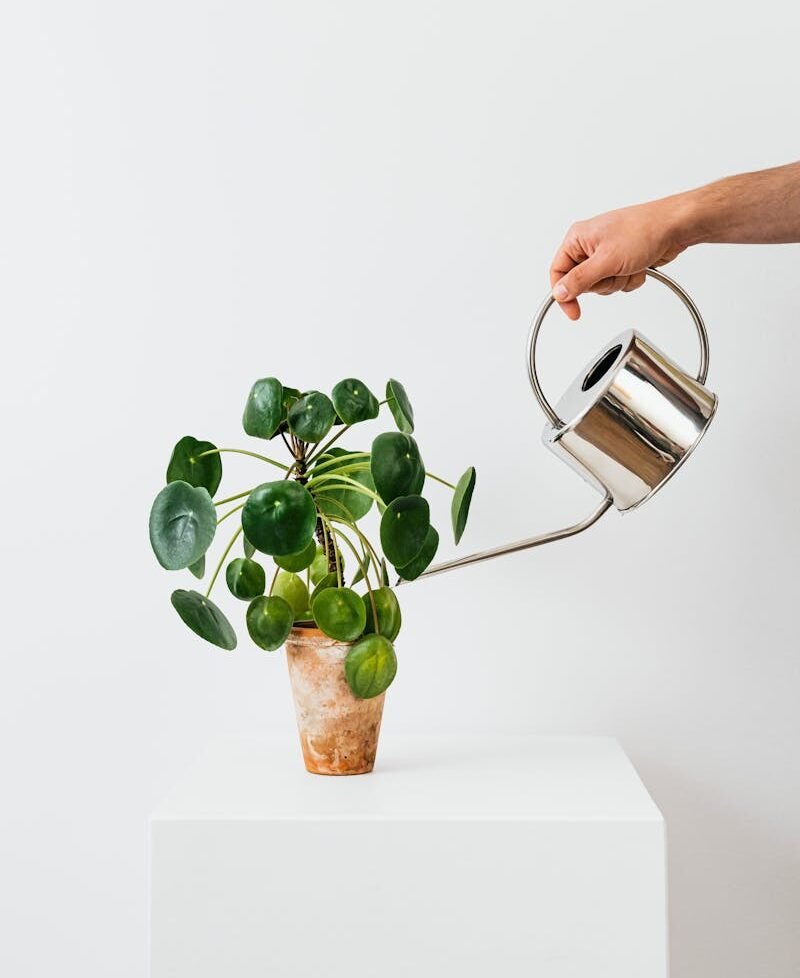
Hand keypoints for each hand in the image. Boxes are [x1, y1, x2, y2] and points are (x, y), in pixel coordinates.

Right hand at [549, 199, 688, 319]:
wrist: (674, 227)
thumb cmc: (643, 231)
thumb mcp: (606, 260)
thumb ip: (579, 280)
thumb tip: (559, 293)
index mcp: (578, 238)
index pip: (558, 272)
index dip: (563, 294)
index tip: (573, 311)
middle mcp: (589, 246)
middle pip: (582, 283)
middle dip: (602, 283)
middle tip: (614, 270)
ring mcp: (606, 254)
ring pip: (602, 286)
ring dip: (619, 281)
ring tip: (629, 265)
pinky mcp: (622, 262)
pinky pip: (619, 283)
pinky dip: (630, 280)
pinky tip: (639, 265)